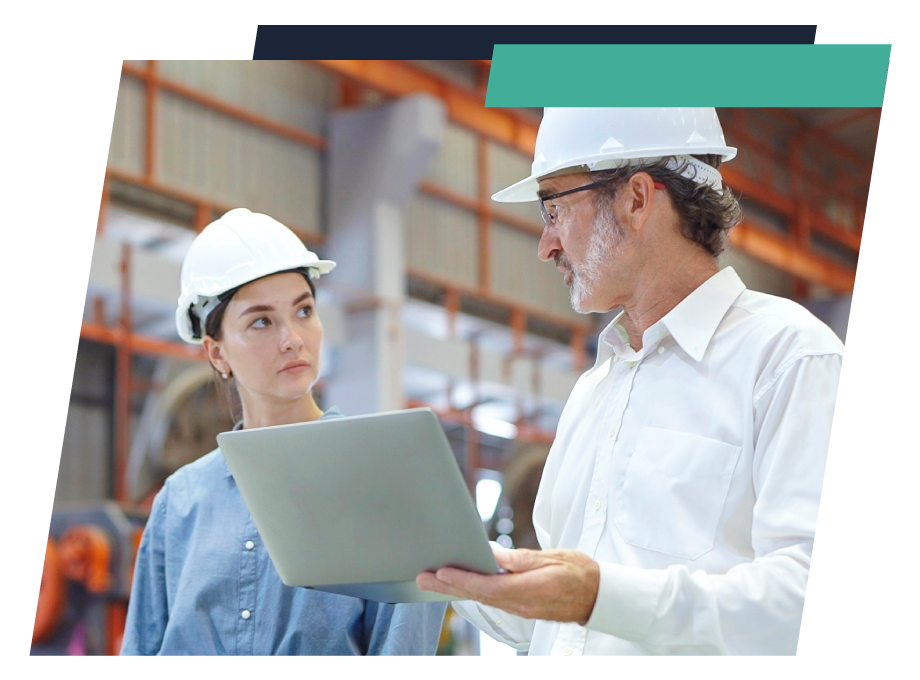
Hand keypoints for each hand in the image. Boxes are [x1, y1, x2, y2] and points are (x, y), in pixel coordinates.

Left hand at [416, 548, 599, 624]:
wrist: (599, 595)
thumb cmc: (580, 572)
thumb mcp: (553, 557)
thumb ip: (520, 560)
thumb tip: (492, 556)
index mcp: (531, 589)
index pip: (489, 587)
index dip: (463, 580)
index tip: (442, 571)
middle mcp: (523, 604)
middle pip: (479, 595)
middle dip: (449, 585)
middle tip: (422, 578)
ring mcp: (522, 609)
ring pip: (483, 598)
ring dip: (456, 588)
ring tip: (432, 579)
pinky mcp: (523, 607)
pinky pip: (493, 600)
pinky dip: (473, 592)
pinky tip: (459, 585)